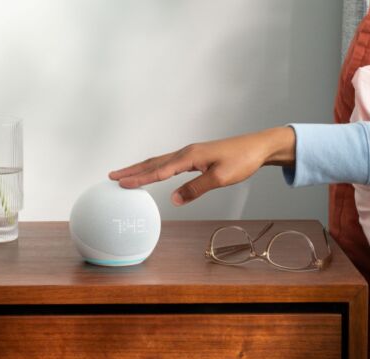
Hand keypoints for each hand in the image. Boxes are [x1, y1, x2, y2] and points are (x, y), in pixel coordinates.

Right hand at [109, 126, 295, 205]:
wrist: (258, 147)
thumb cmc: (242, 160)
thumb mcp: (220, 179)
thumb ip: (196, 189)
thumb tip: (174, 200)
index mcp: (190, 156)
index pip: (160, 171)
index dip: (140, 179)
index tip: (122, 184)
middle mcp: (186, 152)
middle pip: (153, 163)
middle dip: (132, 171)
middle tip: (112, 177)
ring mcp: (190, 153)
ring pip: (160, 162)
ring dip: (141, 168)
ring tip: (125, 174)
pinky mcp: (196, 156)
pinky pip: (169, 163)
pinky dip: (156, 168)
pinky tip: (154, 173)